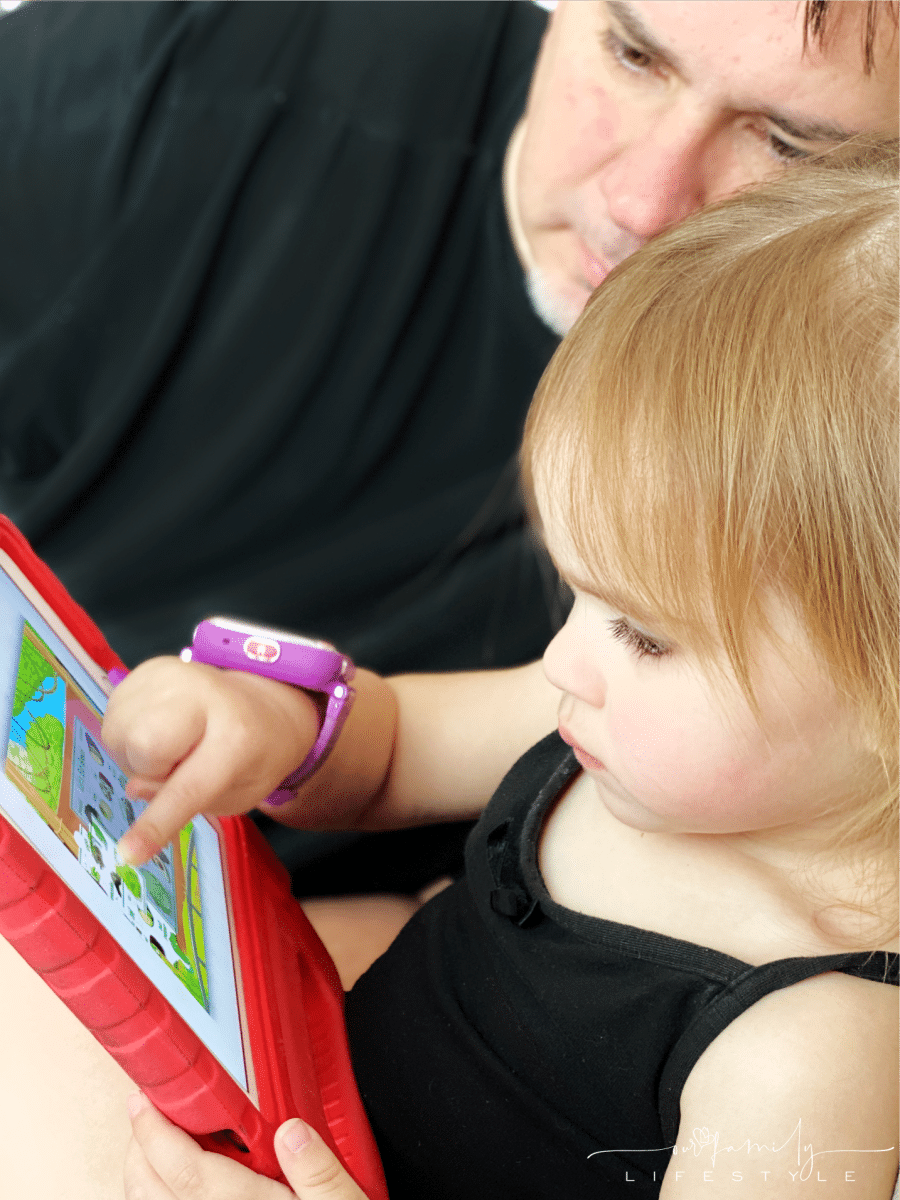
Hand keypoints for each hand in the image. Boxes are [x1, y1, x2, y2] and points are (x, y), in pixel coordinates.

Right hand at [102, 657, 319, 865]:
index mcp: (237, 737)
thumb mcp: (241, 794)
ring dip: (136, 752)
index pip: (189, 786)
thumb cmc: (255, 756)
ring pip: (118, 733)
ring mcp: (173, 673)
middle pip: (142, 749)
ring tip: (172, 743)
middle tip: (180, 763)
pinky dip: (128, 730)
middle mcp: (204, 695)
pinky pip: (112, 713)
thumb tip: (137, 790)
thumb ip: (193, 803)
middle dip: (151, 769)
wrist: (263, 704)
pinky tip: (158, 726)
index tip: (129, 853)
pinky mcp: (150, 665)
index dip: (157, 822)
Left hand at [125, 1093, 371, 1199]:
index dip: (156, 1131)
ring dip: (141, 1178)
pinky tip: (170, 1188)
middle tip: (146, 1114)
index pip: (186, 1167)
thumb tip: (292, 1131)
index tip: (146, 1102)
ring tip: (153, 1147)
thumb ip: (319, 1171)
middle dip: (139, 1147)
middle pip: (151, 1190)